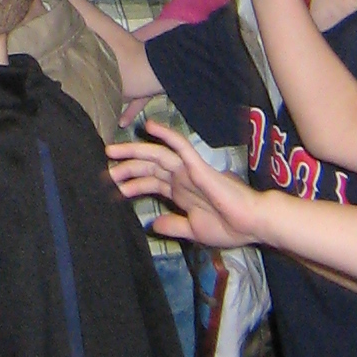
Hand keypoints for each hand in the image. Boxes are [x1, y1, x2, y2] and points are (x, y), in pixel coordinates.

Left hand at [107, 130, 262, 246]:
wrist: (252, 224)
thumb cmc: (229, 227)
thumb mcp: (194, 229)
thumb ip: (174, 226)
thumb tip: (153, 226)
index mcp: (180, 192)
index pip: (150, 183)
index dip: (131, 184)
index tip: (112, 188)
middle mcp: (181, 178)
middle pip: (148, 167)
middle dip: (125, 166)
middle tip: (104, 168)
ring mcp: (189, 170)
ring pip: (157, 155)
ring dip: (134, 151)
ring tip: (111, 151)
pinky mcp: (198, 167)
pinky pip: (180, 146)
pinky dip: (165, 135)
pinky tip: (150, 126)